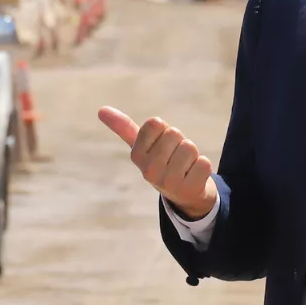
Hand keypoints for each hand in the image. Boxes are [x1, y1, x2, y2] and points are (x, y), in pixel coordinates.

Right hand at [99, 107, 217, 219]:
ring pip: (190, 147)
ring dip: (193, 155)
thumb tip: (101, 110)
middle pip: (174, 133)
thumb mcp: (142, 146)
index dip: (164, 130)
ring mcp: (168, 182)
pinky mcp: (189, 189)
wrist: (184, 194)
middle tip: (176, 157)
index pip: (155, 123)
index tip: (162, 145)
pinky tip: (194, 177)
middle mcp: (148, 171)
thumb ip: (124, 128)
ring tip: (185, 167)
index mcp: (136, 156)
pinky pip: (204, 163)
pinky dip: (203, 167)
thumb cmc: (163, 162)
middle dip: (180, 142)